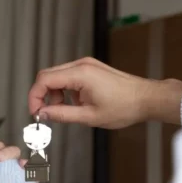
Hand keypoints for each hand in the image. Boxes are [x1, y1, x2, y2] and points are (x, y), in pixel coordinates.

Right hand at [28, 57, 181, 128]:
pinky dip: (63, 90)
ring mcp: (86, 65)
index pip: (44, 80)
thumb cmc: (125, 107)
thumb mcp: (89, 116)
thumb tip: (42, 114)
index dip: (34, 96)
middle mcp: (81, 65)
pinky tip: (74, 102)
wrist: (147, 98)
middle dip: (42, 95)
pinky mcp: (90, 69)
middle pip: (47, 75)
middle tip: (45, 113)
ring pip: (56, 76)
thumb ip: (61, 114)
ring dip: (53, 93)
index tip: (35, 112)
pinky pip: (67, 76)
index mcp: (80, 74)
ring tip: (63, 109)